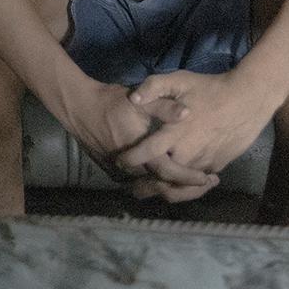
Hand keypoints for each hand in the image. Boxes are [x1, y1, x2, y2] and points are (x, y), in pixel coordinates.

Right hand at [60, 81, 216, 196]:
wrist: (78, 108)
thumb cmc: (111, 103)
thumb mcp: (139, 101)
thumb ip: (164, 107)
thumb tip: (188, 113)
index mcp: (142, 153)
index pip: (171, 173)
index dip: (191, 178)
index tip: (210, 177)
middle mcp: (132, 169)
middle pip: (164, 187)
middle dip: (187, 188)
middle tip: (207, 182)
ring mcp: (120, 173)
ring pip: (151, 188)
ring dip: (172, 187)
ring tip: (192, 183)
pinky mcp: (112, 173)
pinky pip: (139, 184)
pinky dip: (155, 184)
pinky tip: (167, 178)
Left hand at [119, 70, 276, 187]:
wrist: (247, 100)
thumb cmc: (210, 89)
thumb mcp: (179, 80)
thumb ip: (154, 87)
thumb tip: (134, 98)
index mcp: (174, 134)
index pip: (145, 154)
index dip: (130, 160)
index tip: (119, 161)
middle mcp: (187, 153)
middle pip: (161, 178)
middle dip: (144, 185)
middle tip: (131, 187)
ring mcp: (203, 162)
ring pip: (180, 185)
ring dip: (164, 189)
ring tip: (150, 190)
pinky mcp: (217, 166)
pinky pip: (196, 181)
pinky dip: (185, 185)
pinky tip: (175, 183)